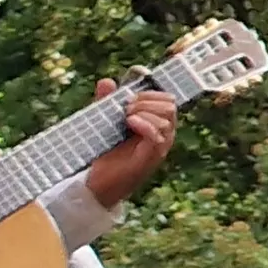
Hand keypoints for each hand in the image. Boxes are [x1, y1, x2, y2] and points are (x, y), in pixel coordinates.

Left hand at [86, 82, 179, 209]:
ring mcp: (160, 146)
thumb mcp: (103, 123)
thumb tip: (107, 81)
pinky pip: (158, 135)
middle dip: (147, 100)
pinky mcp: (152, 158)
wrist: (97, 186)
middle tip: (125, 108)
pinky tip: (130, 122)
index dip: (150, 92)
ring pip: (166, 118)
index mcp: (156, 124)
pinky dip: (145, 124)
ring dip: (144, 111)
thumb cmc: (104, 155)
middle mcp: (163, 134)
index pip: (167, 99)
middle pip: (170, 105)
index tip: (128, 95)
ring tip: (124, 117)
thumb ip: (105, 102)